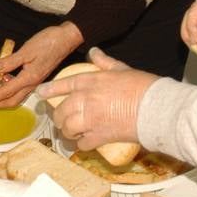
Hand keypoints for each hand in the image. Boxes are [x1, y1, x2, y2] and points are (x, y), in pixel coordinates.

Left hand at [0, 22, 82, 109]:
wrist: (66, 39)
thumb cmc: (49, 42)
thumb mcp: (27, 50)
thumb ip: (10, 61)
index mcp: (29, 78)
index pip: (7, 92)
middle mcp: (32, 83)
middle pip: (12, 100)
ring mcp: (35, 81)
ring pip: (17, 95)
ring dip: (3, 97)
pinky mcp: (36, 76)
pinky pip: (21, 88)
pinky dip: (10, 88)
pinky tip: (3, 80)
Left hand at [37, 48, 156, 150]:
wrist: (156, 107)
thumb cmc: (142, 86)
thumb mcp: (122, 69)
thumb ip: (104, 62)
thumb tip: (94, 51)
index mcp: (91, 81)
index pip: (63, 85)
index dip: (50, 89)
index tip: (40, 93)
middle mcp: (86, 100)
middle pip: (61, 111)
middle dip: (59, 117)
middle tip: (62, 121)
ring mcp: (91, 119)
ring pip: (68, 128)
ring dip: (68, 132)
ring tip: (72, 133)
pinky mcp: (100, 136)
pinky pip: (82, 144)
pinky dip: (81, 145)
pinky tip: (84, 143)